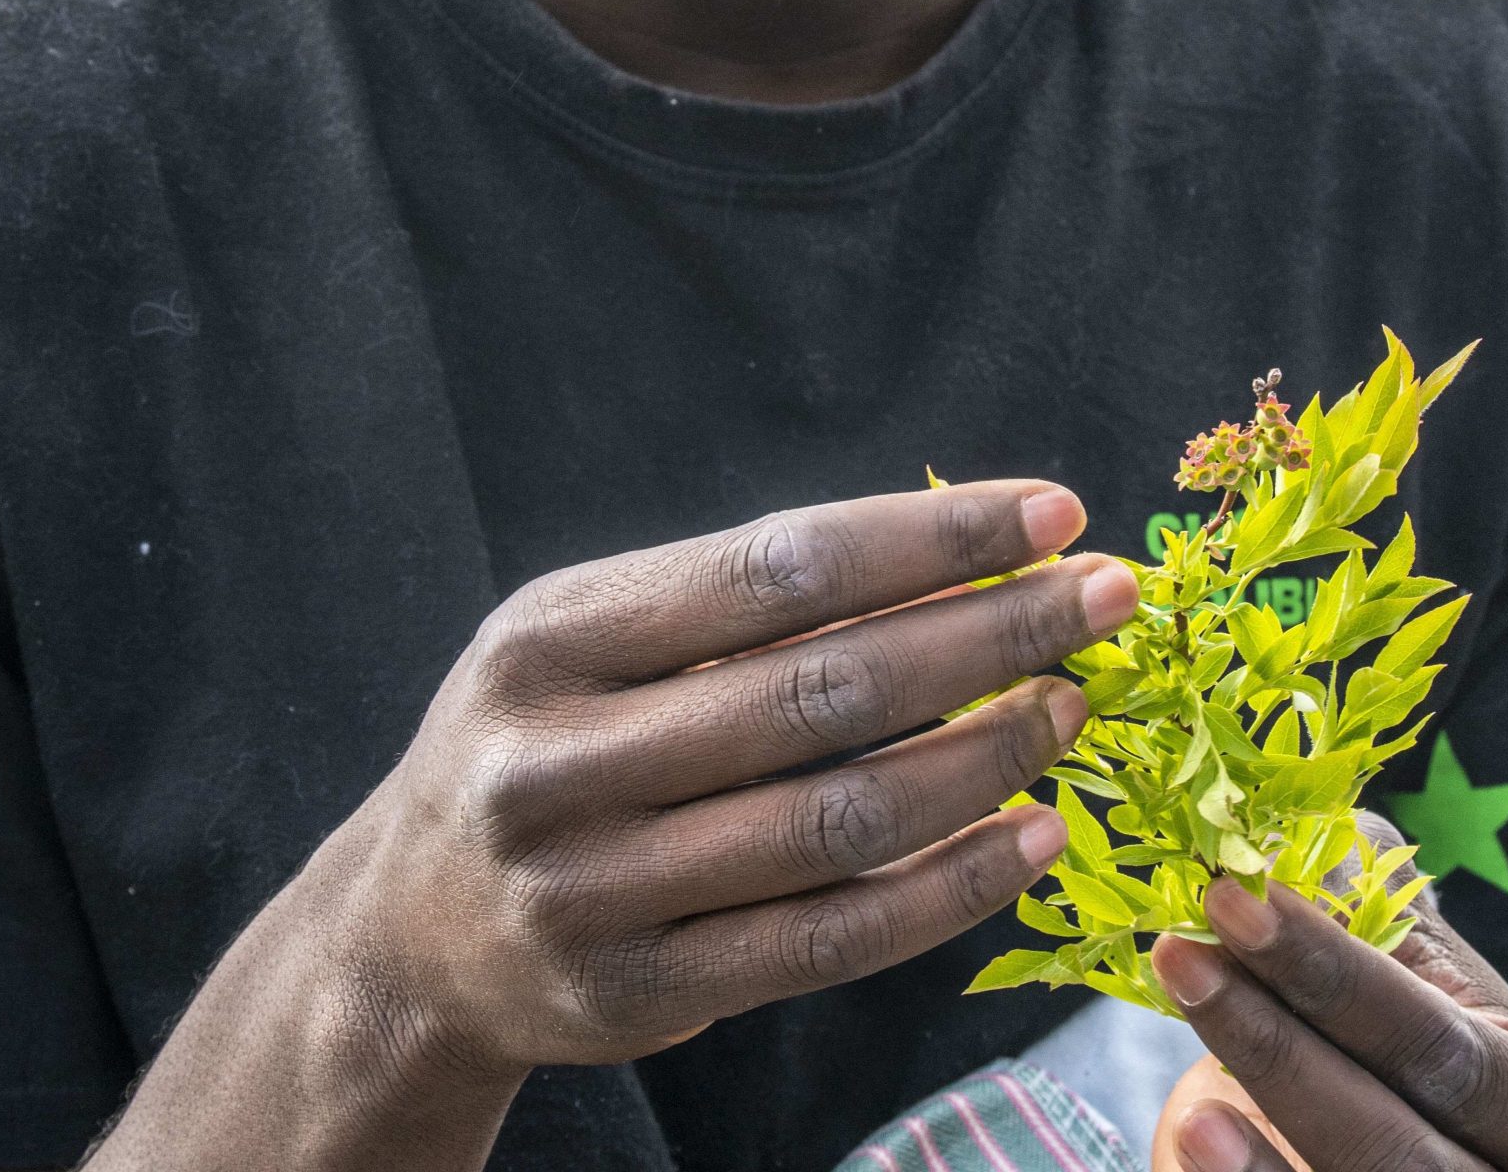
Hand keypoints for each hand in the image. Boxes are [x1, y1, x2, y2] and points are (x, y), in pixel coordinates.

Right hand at [335, 480, 1135, 1089]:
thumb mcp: (586, 640)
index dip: (926, 538)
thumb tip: (953, 555)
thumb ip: (733, 606)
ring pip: (840, 819)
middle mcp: (560, 759)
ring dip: (984, 758)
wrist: (406, 930)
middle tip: (1101, 600)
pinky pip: (831, 938)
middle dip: (989, 636)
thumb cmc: (541, 739)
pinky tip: (1032, 836)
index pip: (777, 566)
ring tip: (1072, 709)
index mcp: (552, 635)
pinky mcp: (641, 994)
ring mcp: (596, 889)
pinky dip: (948, 886)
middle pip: (824, 689)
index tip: (1048, 513)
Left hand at [1148, 861, 1507, 1171]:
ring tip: (1188, 1105)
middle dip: (1282, 1051)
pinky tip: (1194, 1145)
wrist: (1449, 1153)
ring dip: (1263, 1158)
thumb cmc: (1433, 1052)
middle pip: (1401, 1145)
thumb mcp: (1435, 985)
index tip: (1234, 897)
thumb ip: (1369, 909)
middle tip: (1180, 954)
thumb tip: (1265, 823)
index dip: (1334, 973)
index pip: (1441, 1045)